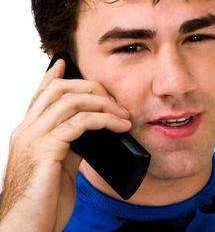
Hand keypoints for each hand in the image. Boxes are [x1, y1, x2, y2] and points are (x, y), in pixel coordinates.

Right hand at [0, 59, 129, 230]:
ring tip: (124, 115)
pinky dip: (103, 120)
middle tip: (115, 100)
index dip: (53, 76)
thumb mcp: (59, 165)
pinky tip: (119, 127)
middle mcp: (26, 130)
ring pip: (70, 101)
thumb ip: (70, 143)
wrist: (28, 229)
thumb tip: (92, 130)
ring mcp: (33, 138)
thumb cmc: (44, 200)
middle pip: (58, 90)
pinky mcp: (46, 150)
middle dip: (91, 88)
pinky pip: (80, 123)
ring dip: (103, 104)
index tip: (66, 63)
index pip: (40, 94)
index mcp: (28, 132)